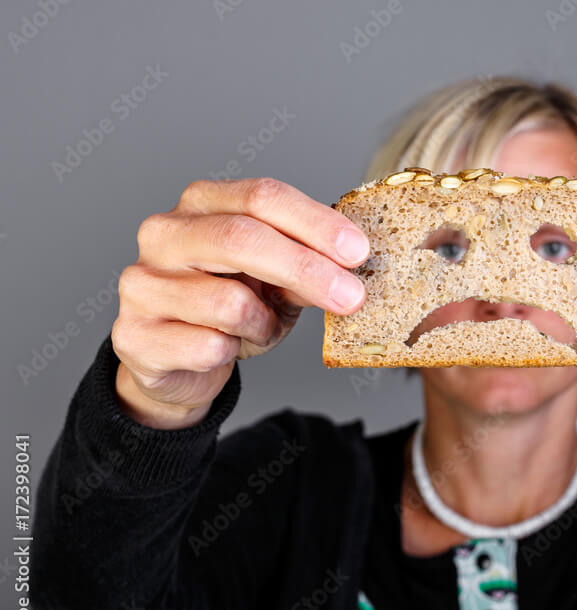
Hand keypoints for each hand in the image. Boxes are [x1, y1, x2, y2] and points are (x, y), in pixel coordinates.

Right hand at [112, 177, 369, 427]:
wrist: (174, 363)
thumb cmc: (230, 307)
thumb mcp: (278, 280)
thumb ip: (307, 263)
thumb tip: (351, 263)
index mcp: (203, 204)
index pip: (263, 196)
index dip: (315, 223)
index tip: (358, 252)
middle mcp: (164, 234)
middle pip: (242, 238)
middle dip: (307, 269)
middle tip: (352, 297)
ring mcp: (142, 284)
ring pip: (228, 302)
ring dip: (264, 324)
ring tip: (259, 328)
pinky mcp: (135, 335)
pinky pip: (209, 346)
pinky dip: (233, 352)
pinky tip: (224, 349)